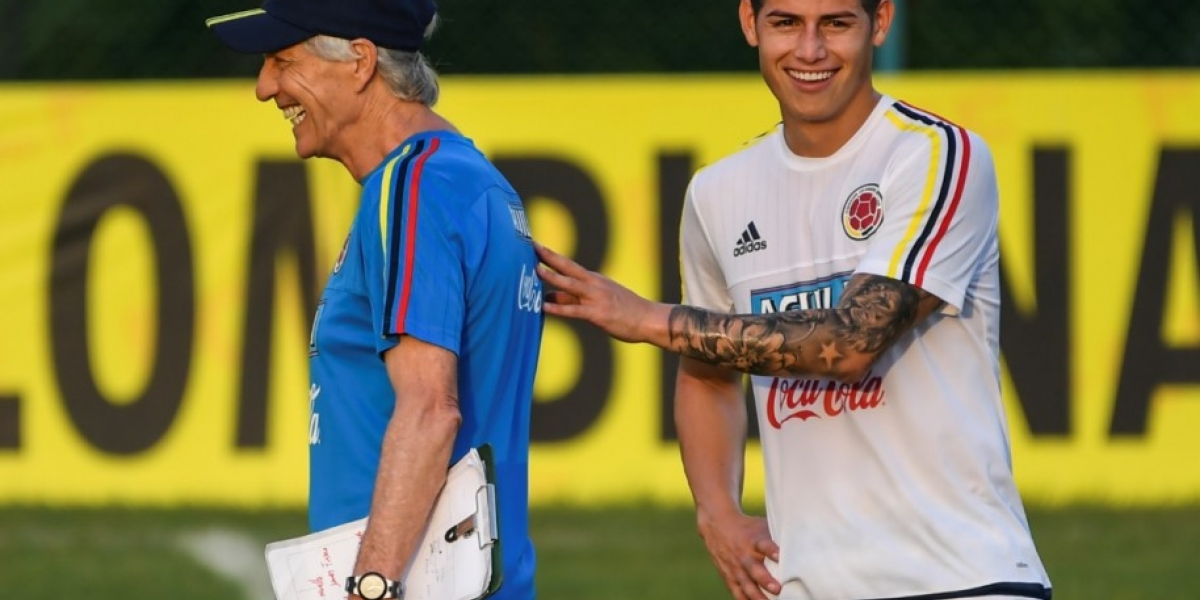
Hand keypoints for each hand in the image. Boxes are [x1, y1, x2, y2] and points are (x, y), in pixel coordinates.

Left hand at [534, 242, 661, 343]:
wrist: (649, 319)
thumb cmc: (625, 311)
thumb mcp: (599, 300)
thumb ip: (572, 299)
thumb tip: (548, 298)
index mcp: (594, 280)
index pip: (568, 264)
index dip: (551, 255)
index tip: (535, 245)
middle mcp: (594, 284)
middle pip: (568, 266)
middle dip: (549, 256)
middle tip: (532, 245)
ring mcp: (596, 297)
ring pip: (570, 284)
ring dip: (553, 276)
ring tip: (535, 270)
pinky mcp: (597, 313)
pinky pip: (574, 310)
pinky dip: (558, 308)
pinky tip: (544, 307)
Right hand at [697, 509, 780, 599]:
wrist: (717, 525)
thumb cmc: (748, 527)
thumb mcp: (761, 526)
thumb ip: (778, 536)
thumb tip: (804, 543)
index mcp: (754, 540)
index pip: (764, 545)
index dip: (772, 550)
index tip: (780, 556)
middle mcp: (743, 555)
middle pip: (754, 569)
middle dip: (765, 580)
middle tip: (777, 589)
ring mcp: (735, 567)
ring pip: (746, 585)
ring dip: (757, 596)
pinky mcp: (729, 576)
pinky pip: (737, 591)